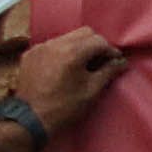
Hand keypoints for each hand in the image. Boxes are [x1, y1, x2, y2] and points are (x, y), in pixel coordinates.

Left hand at [14, 26, 128, 134]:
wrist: (29, 119)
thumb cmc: (64, 107)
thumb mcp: (91, 91)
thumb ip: (108, 72)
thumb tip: (121, 62)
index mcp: (72, 52)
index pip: (99, 41)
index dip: (110, 51)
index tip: (115, 62)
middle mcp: (56, 44)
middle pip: (84, 33)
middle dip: (95, 44)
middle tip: (100, 61)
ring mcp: (41, 47)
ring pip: (67, 37)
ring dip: (78, 46)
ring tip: (82, 64)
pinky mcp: (30, 54)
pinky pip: (52, 45)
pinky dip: (61, 51)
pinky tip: (63, 66)